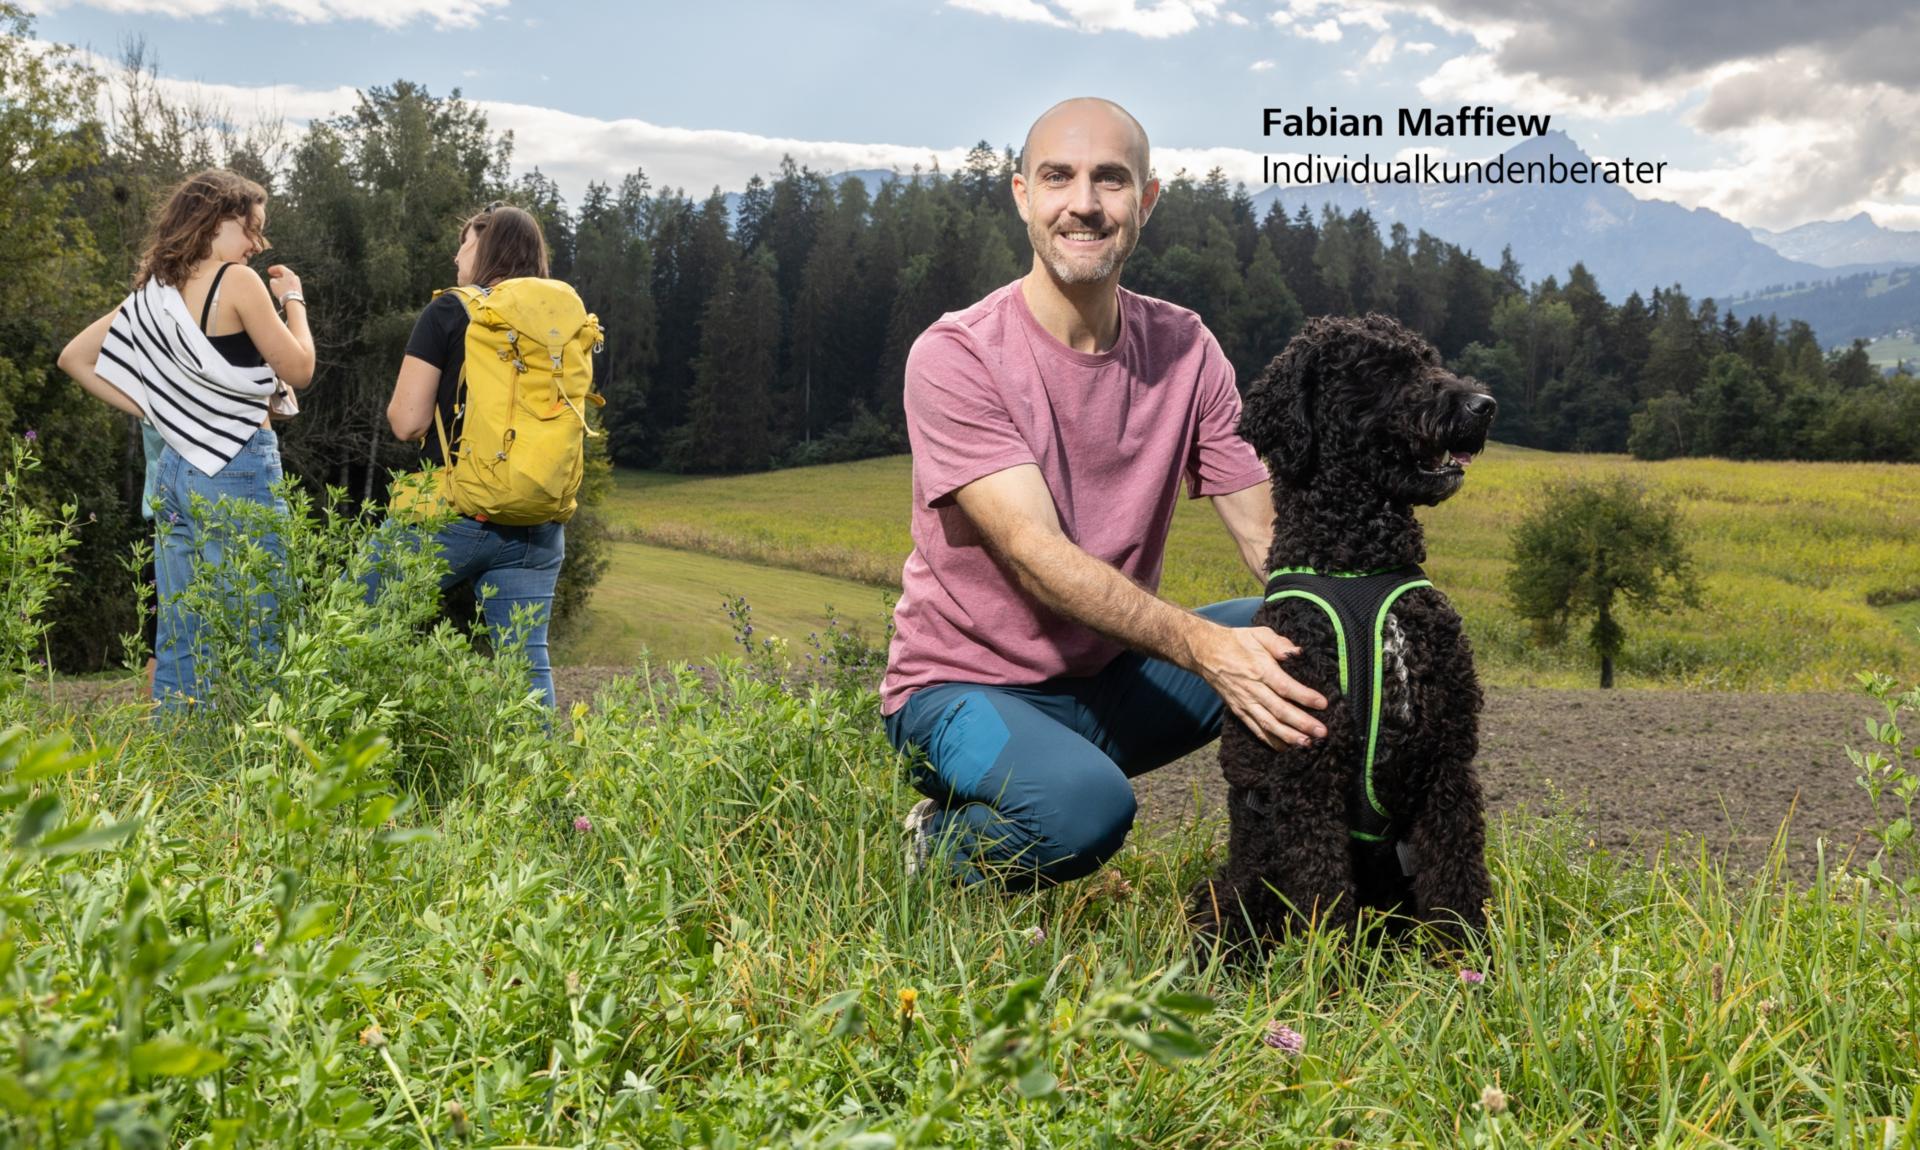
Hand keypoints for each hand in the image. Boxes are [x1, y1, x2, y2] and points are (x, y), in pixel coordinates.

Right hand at [267, 265, 303, 303]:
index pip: (280, 268)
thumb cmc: (282, 292)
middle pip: (285, 273)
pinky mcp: (299, 290)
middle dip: (278, 274)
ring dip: (282, 280)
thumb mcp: (273, 284)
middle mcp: (295, 277)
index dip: (273, 269)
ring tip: (275, 283)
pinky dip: (285, 285)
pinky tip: (281, 289)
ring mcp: (298, 283)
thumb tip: (275, 280)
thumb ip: (272, 280)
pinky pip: (291, 285)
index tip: (268, 271)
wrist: (293, 302)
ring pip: (288, 280)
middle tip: (272, 275)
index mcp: (289, 273)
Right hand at [1193, 623, 1327, 749]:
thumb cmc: (1237, 641)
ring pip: (1268, 723)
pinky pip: (1255, 728)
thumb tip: (1297, 652)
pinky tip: (1285, 747)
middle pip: (1279, 710)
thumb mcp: (1259, 634)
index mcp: (1260, 668)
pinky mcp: (1238, 710)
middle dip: (1302, 723)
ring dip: (1288, 736)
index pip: (1285, 686)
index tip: (1323, 704)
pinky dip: (1269, 740)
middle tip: (1322, 732)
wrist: (1206, 652)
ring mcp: (1244, 702)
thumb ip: (1279, 643)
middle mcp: (1252, 689)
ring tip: (1307, 744)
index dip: (1304, 696)